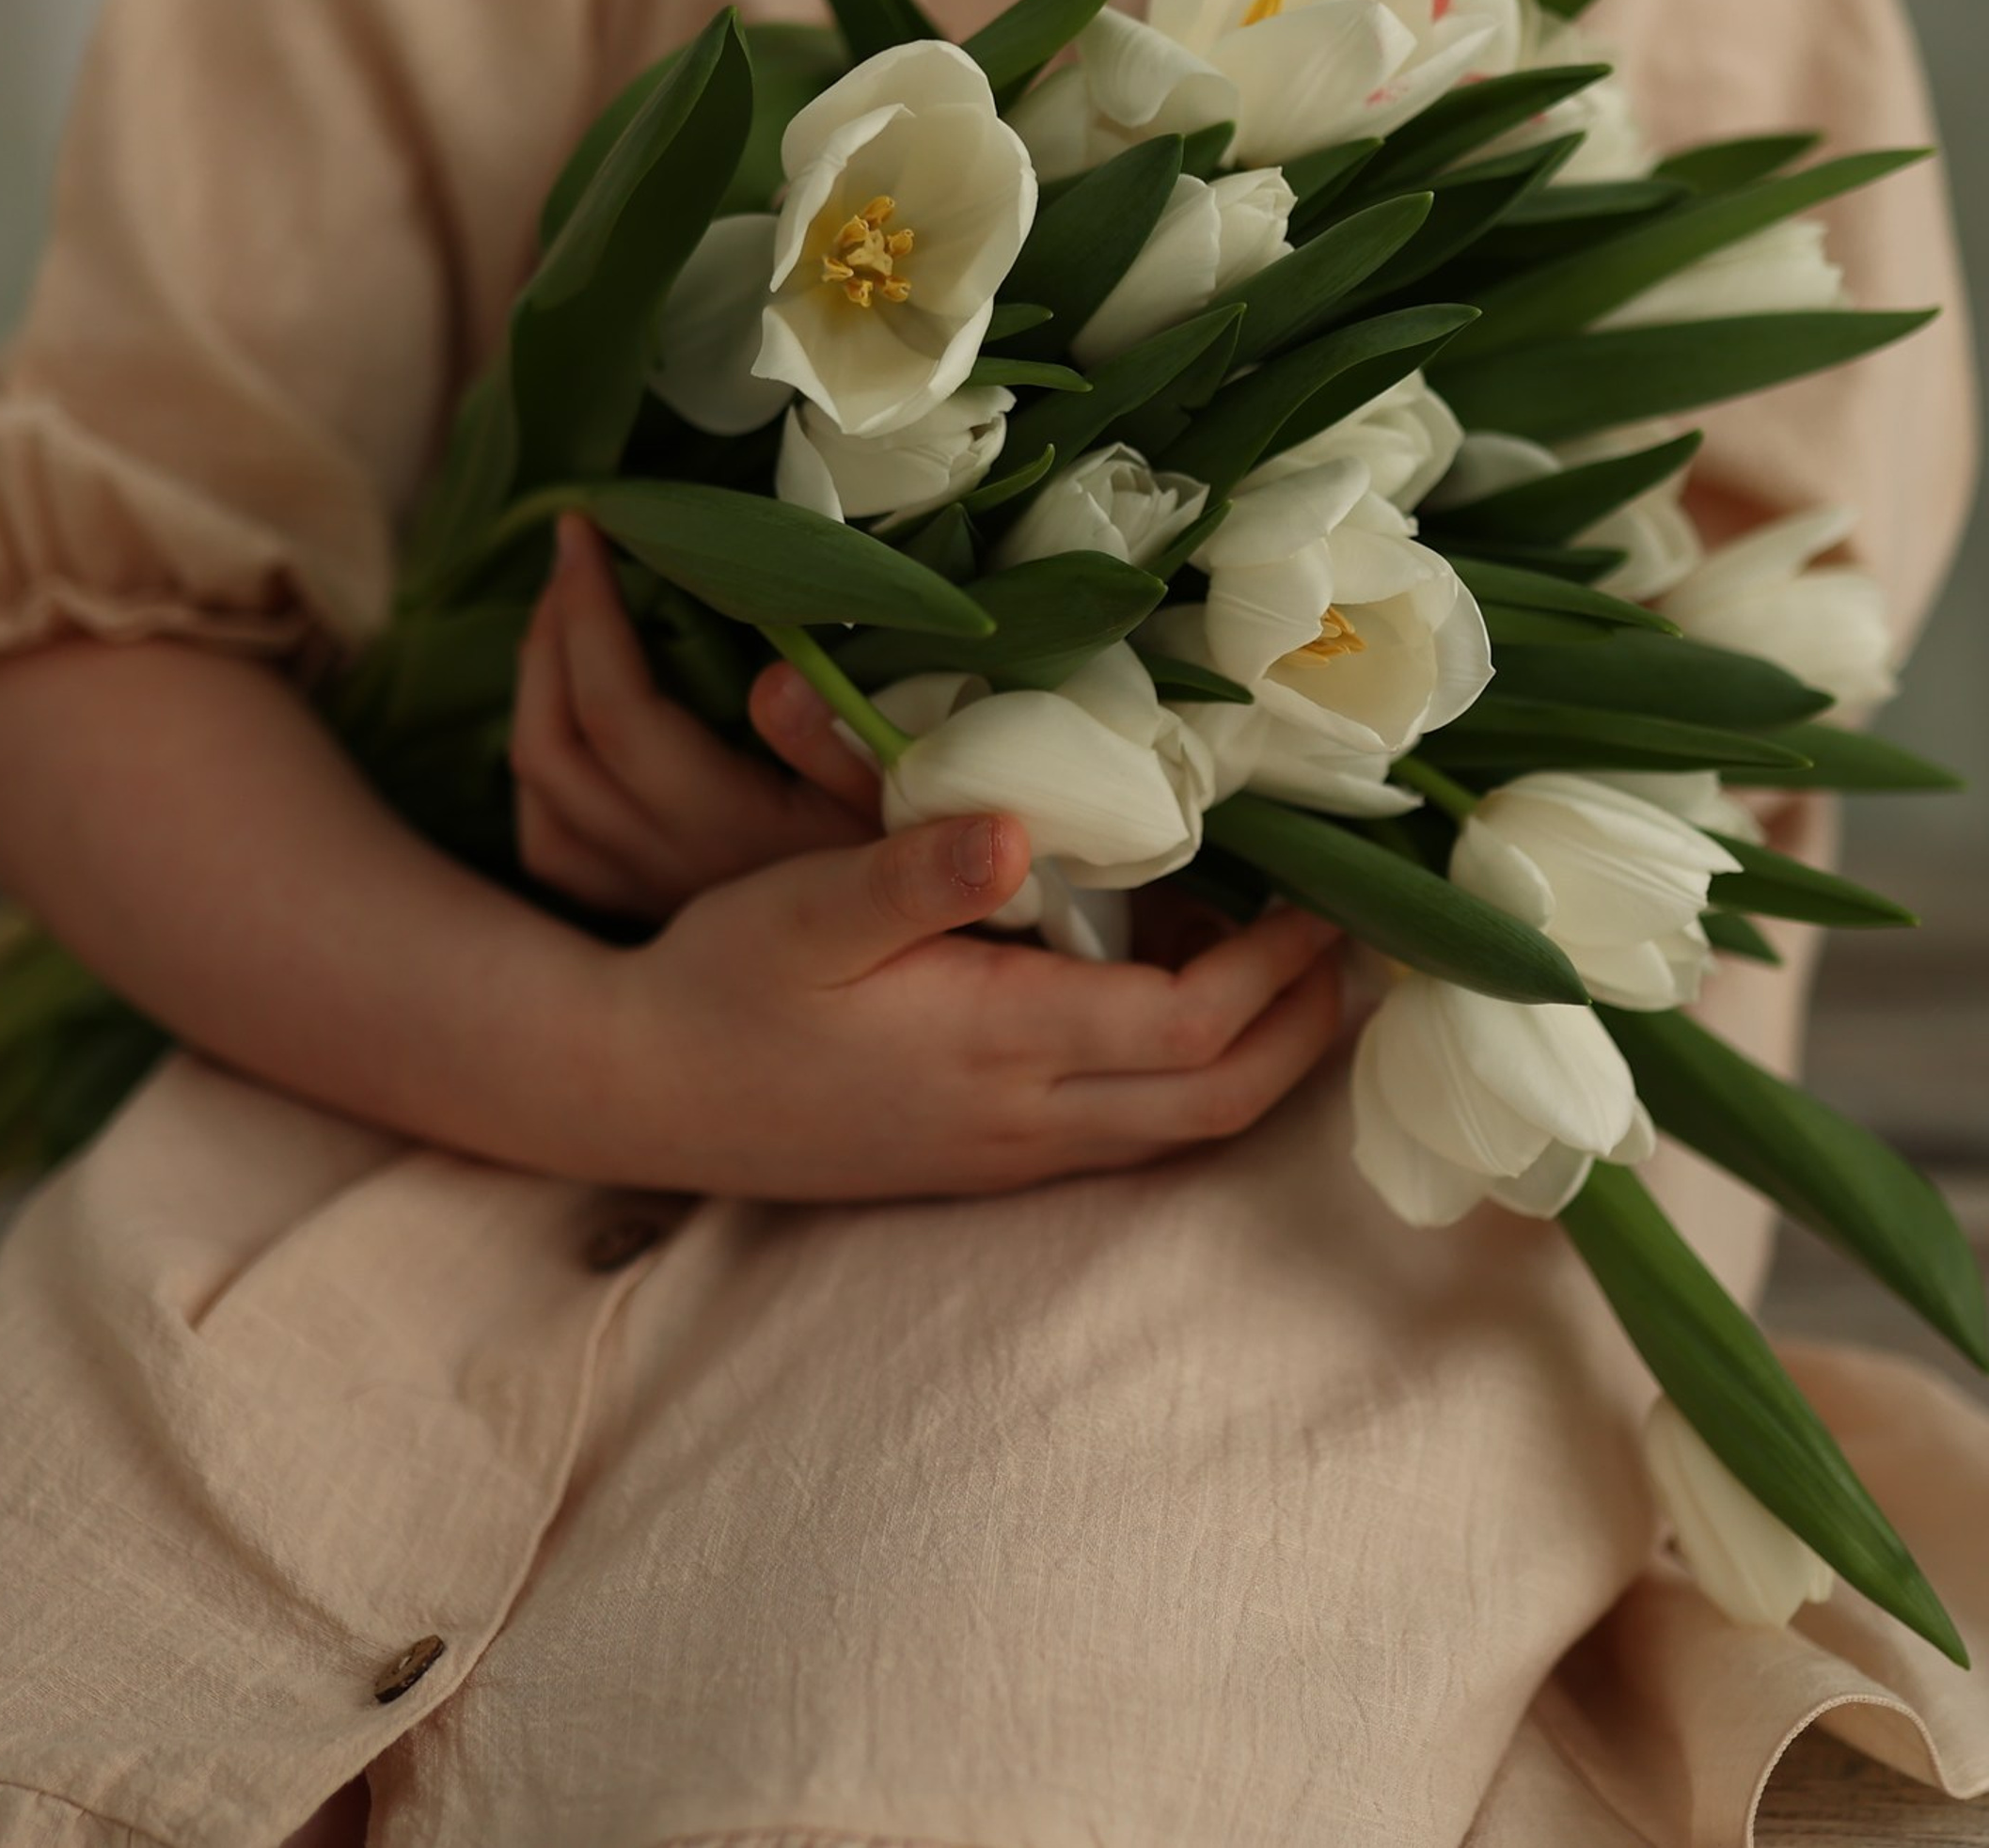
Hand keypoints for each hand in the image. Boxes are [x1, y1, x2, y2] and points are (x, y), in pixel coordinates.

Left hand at [510, 514, 874, 917]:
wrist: (904, 953)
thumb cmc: (916, 858)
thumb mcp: (897, 799)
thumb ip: (834, 744)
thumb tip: (771, 677)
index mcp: (723, 823)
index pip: (617, 708)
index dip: (586, 611)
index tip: (587, 528)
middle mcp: (665, 862)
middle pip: (553, 741)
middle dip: (549, 630)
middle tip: (572, 554)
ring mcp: (643, 891)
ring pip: (538, 789)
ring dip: (534, 690)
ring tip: (562, 617)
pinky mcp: (642, 910)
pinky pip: (549, 843)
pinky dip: (538, 773)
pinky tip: (561, 722)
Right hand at [605, 815, 1347, 1200]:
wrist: (635, 1092)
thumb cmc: (722, 982)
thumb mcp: (803, 904)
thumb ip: (914, 870)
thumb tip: (1019, 829)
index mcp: (997, 1042)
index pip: (1190, 1024)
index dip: (1276, 971)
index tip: (1323, 903)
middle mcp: (1021, 1117)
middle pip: (1214, 1099)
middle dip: (1303, 1031)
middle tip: (1352, 952)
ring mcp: (1001, 1151)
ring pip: (1176, 1128)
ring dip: (1254, 1060)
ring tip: (1294, 977)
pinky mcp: (975, 1159)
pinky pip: (1124, 1132)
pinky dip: (1183, 1078)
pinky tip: (1173, 1014)